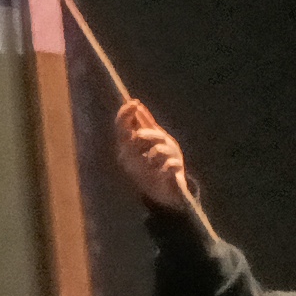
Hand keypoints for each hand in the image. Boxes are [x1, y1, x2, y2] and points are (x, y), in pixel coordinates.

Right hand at [112, 99, 194, 213]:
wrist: (167, 192)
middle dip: (155, 135)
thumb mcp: (152, 140)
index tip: (134, 103)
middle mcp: (129, 162)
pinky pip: (168, 166)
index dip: (125, 114)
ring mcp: (141, 172)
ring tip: (170, 156)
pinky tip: (176, 167)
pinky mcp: (156, 182)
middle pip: (140, 137)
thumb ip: (144, 123)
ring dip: (168, 150)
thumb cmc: (158, 163)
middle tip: (163, 139)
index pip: (120, 129)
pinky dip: (174, 164)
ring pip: (157, 151)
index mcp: (125, 150)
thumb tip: (136, 104)